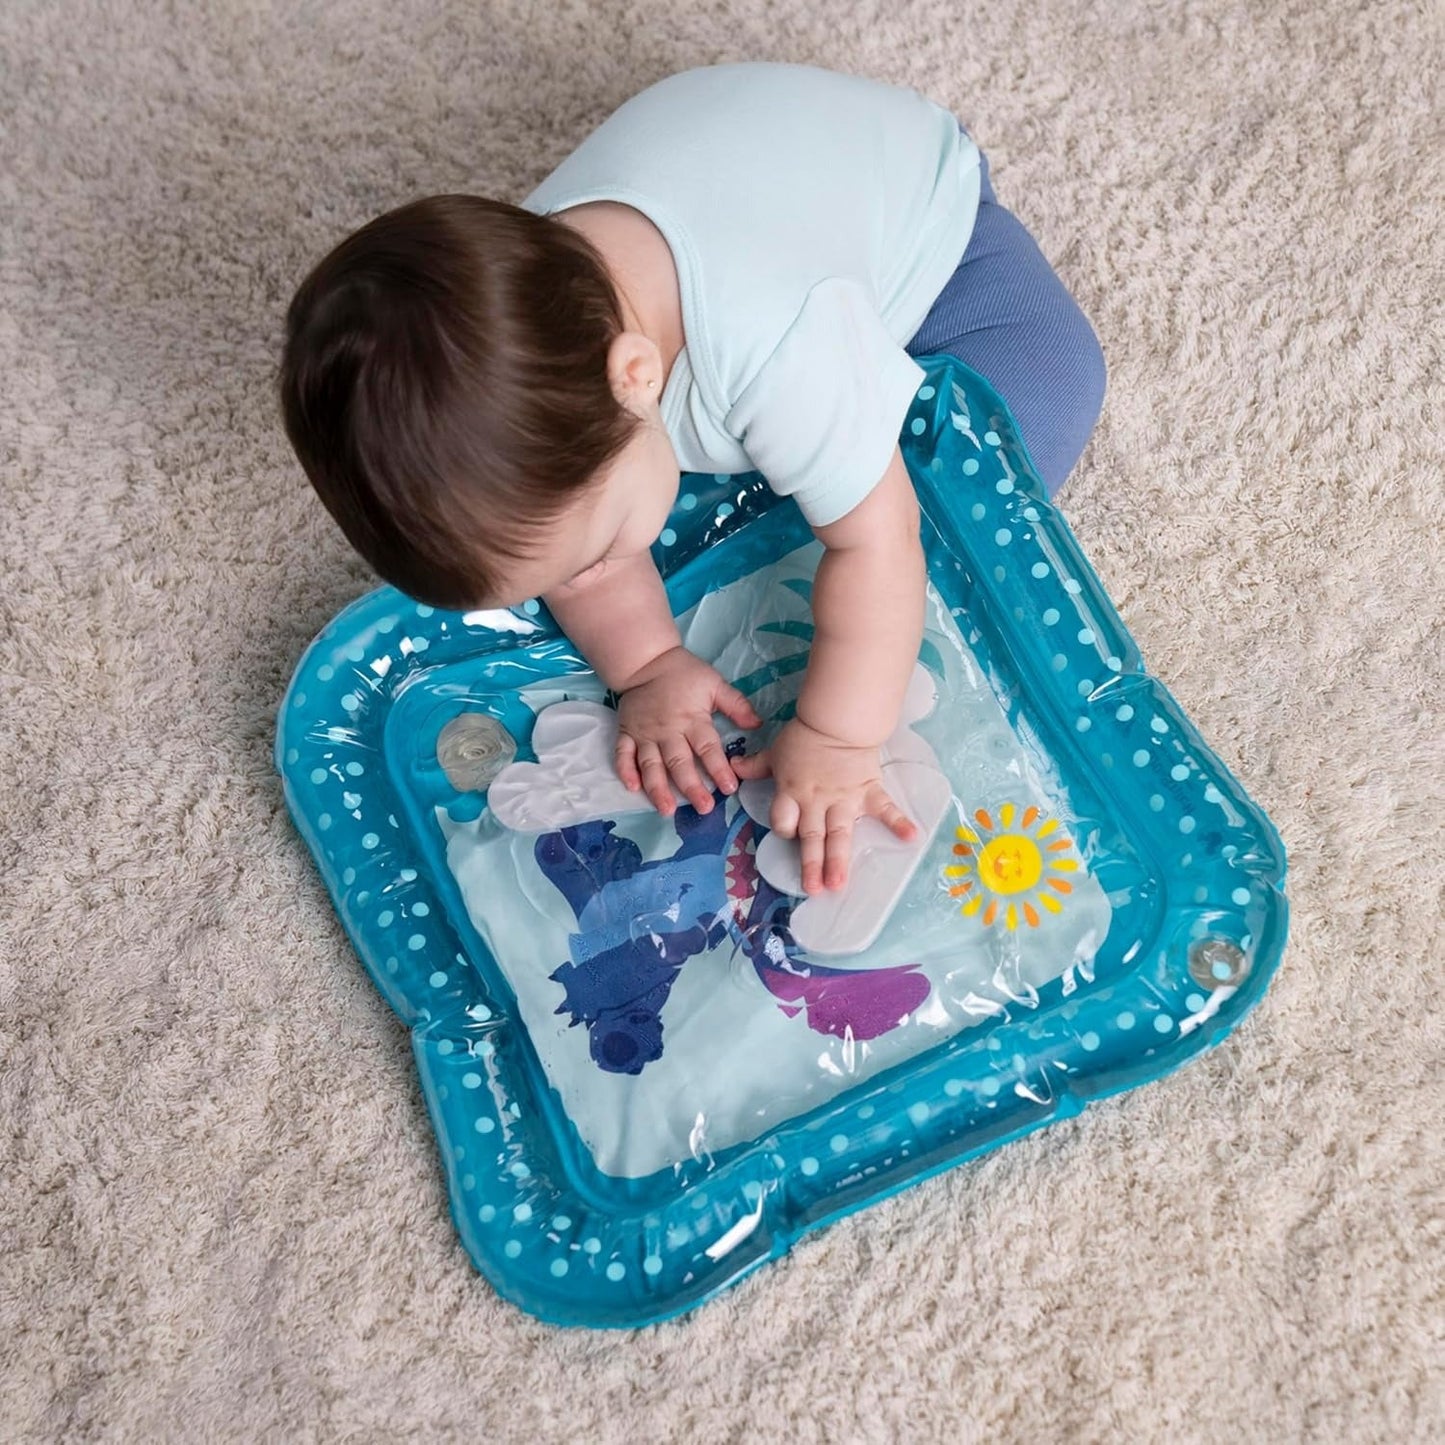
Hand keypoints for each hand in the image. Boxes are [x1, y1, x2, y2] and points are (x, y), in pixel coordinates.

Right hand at [615, 647, 762, 815]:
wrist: (646, 661)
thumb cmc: (684, 673)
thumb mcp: (714, 683)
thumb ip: (735, 704)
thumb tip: (757, 724)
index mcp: (692, 720)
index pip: (708, 748)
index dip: (719, 768)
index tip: (730, 787)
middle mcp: (668, 731)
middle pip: (679, 763)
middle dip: (692, 787)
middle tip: (703, 808)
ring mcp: (645, 734)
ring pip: (651, 765)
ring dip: (658, 788)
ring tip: (667, 810)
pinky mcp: (627, 733)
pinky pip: (623, 754)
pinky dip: (626, 771)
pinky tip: (633, 788)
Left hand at [731, 717, 917, 893]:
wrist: (837, 719)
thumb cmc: (805, 736)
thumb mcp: (776, 751)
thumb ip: (756, 765)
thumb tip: (734, 769)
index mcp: (792, 793)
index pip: (783, 821)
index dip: (784, 829)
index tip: (789, 836)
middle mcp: (816, 802)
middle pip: (812, 837)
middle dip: (812, 865)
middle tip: (814, 890)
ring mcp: (844, 800)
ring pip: (840, 834)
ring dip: (840, 860)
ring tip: (840, 885)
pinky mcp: (868, 791)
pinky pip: (885, 809)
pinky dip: (899, 822)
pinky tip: (912, 837)